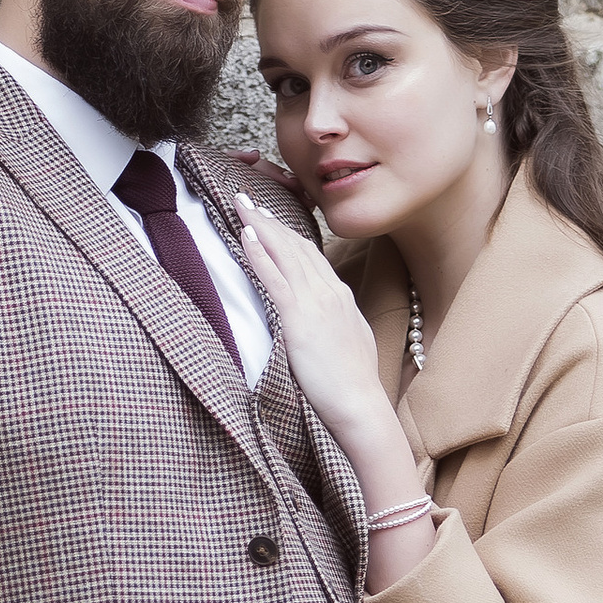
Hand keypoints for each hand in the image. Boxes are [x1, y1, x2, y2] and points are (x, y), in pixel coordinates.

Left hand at [235, 193, 392, 447]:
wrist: (361, 406)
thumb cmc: (354, 384)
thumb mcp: (351, 342)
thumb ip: (336, 322)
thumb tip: (328, 317)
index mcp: (341, 297)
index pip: (311, 254)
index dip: (288, 233)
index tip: (270, 217)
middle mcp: (329, 292)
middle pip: (295, 245)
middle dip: (270, 218)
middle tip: (247, 197)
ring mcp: (315, 303)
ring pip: (284, 253)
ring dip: (260, 225)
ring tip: (241, 204)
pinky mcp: (299, 319)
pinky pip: (274, 278)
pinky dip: (258, 253)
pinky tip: (245, 234)